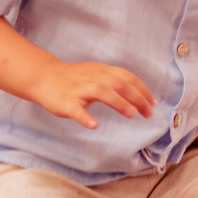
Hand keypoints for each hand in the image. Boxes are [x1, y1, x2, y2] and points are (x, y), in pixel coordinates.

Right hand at [33, 60, 154, 129]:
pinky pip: (76, 109)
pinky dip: (85, 117)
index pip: (127, 77)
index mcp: (101, 72)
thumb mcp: (96, 74)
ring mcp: (79, 89)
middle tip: (149, 113)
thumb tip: (139, 95)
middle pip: (119, 84)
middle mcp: (92, 78)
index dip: (142, 90)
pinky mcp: (65, 102)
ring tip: (131, 114)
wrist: (43, 76)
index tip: (153, 103)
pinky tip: (94, 125)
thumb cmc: (74, 79)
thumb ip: (115, 81)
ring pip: (102, 92)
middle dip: (137, 98)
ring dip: (118, 103)